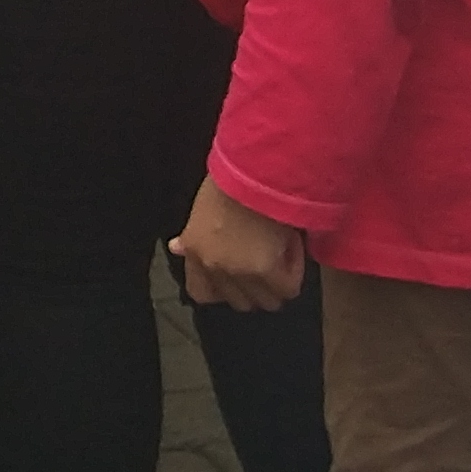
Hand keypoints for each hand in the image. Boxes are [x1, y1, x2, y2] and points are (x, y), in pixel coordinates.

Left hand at [171, 179, 308, 310]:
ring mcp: (238, 272)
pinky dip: (294, 272)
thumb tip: (176, 247)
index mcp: (193, 251)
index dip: (222, 292)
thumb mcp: (199, 209)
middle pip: (240, 302)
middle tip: (268, 263)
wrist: (251, 168)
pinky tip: (292, 247)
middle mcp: (213, 267)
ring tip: (282, 253)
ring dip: (277, 283)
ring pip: (266, 301)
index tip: (236, 279)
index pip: (201, 294)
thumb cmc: (227, 179)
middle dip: (256, 289)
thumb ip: (191, 236)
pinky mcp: (265, 270)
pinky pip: (287, 288)